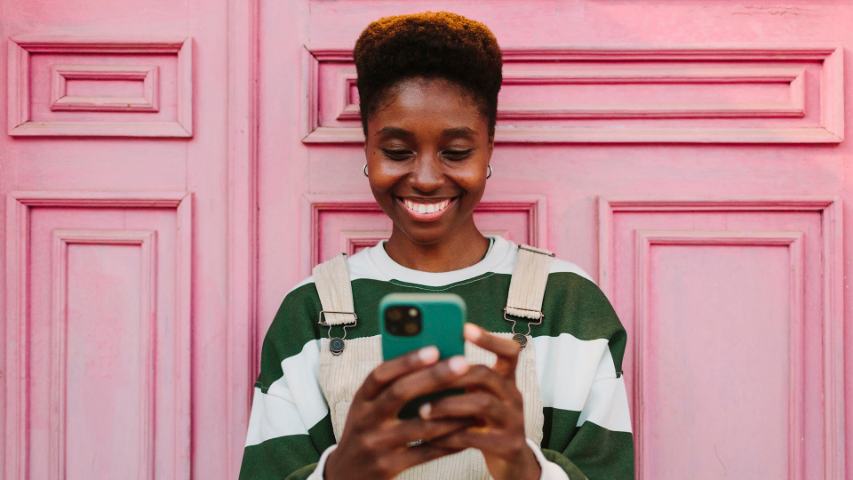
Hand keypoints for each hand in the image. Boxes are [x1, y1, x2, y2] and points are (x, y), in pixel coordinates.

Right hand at [324, 346, 473, 479]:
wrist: (346, 475)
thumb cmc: (367, 432)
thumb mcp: (369, 407)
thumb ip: (392, 388)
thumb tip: (434, 362)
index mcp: (361, 399)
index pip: (381, 374)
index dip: (406, 360)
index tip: (433, 349)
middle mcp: (366, 419)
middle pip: (400, 393)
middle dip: (433, 377)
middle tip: (462, 364)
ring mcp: (376, 444)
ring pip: (419, 426)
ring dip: (451, 413)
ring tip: (475, 402)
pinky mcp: (389, 466)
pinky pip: (426, 452)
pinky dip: (449, 442)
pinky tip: (467, 432)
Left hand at [419, 324, 541, 479]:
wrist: (511, 463)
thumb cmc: (484, 423)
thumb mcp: (479, 398)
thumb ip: (461, 381)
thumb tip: (421, 360)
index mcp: (506, 380)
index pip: (508, 351)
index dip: (489, 339)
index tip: (464, 328)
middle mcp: (514, 396)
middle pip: (487, 375)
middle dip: (452, 375)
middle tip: (424, 378)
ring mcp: (514, 421)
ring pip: (482, 404)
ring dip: (448, 405)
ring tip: (422, 410)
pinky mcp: (509, 446)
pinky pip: (476, 437)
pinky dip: (450, 436)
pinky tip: (430, 437)